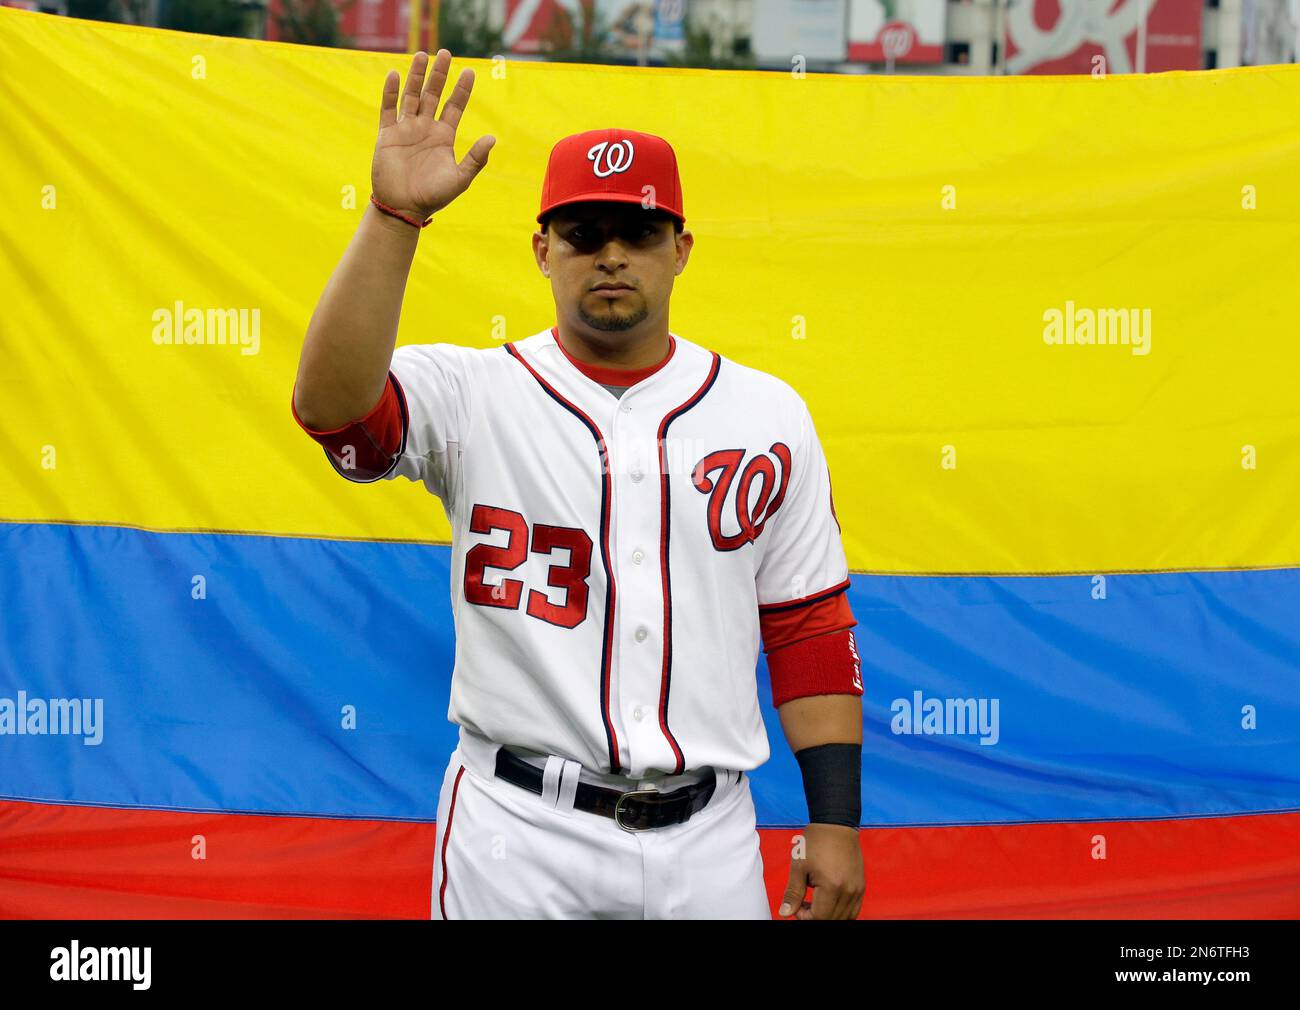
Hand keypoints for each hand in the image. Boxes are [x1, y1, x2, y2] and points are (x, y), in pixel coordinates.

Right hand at [372, 49, 495, 221]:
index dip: (462, 89)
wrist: (403, 208)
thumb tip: (492, 138)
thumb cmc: (433, 196)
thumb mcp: (460, 178)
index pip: (455, 106)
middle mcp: (425, 128)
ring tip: (422, 55)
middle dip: (439, 74)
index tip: (470, 71)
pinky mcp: (387, 135)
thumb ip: (475, 158)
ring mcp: (406, 129)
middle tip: (445, 53)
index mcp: (444, 136)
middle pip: (433, 94)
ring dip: (416, 76)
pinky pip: (388, 109)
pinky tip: (393, 75)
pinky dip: (390, 92)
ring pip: (411, 96)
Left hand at [778, 823, 863, 919]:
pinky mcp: (861, 887)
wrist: (836, 824)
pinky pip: (853, 910)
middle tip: (803, 903)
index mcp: (832, 887)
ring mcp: (858, 890)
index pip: (819, 917)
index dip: (804, 916)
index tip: (796, 904)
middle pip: (832, 920)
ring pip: (844, 918)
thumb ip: (793, 893)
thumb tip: (785, 913)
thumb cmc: (816, 842)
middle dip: (815, 917)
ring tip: (815, 901)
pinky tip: (828, 901)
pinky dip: (840, 912)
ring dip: (828, 916)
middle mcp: (849, 892)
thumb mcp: (799, 867)